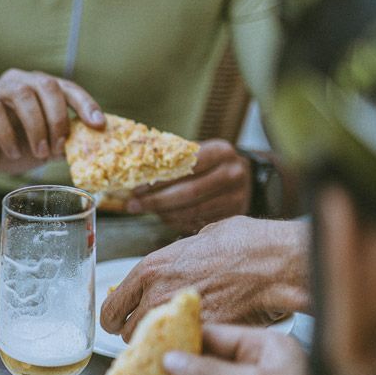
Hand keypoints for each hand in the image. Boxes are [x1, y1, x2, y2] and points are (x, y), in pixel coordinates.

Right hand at [0, 69, 104, 177]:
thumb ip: (61, 143)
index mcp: (39, 88)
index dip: (85, 104)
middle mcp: (19, 81)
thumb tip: (88, 146)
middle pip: (46, 85)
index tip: (98, 125)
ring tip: (39, 153)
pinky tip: (12, 152)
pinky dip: (7, 133)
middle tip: (58, 147)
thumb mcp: (41, 149)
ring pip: (22, 94)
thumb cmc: (8, 148)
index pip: (66, 88)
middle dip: (58, 118)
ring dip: (36, 126)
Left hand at [100, 216, 309, 340]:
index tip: (121, 322)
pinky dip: (184, 355)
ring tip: (174, 341)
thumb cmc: (245, 244)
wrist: (275, 262)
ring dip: (158, 347)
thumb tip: (174, 265)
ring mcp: (176, 319)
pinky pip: (180, 353)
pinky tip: (194, 348)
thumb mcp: (198, 239)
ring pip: (150, 347)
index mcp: (149, 270)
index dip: (115, 319)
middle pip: (126, 333)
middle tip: (152, 335)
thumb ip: (175, 259)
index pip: (111, 308)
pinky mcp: (199, 336)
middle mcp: (155, 296)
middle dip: (137, 336)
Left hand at [129, 140, 250, 233]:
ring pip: (193, 211)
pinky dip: (177, 222)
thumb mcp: (197, 152)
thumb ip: (172, 160)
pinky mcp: (233, 215)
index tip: (136, 188)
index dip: (159, 180)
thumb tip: (134, 172)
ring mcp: (236, 196)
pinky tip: (164, 217)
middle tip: (133, 205)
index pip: (185, 167)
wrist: (242, 176)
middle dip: (156, 201)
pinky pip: (199, 222)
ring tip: (146, 211)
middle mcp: (232, 173)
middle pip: (188, 192)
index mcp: (221, 152)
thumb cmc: (209, 163)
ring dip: (164, 214)